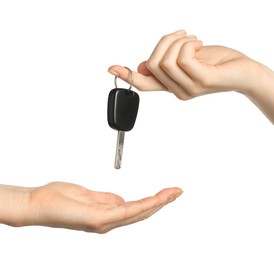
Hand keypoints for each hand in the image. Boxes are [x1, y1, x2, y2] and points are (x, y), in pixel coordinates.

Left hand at [0, 182, 181, 232]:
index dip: (154, 201)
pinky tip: (154, 200)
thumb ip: (108, 199)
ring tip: (172, 193)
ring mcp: (104, 221)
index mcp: (107, 215)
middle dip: (162, 202)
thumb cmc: (59, 199)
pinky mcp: (97, 218)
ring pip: (137, 213)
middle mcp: (108, 221)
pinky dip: (143, 205)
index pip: (136, 209)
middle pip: (141, 212)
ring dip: (157, 203)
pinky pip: (126, 212)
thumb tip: (123, 200)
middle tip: (177, 192)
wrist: (38, 204)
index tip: (167, 192)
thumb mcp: (89, 197)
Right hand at [108, 30, 273, 122]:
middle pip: (152, 64)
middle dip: (164, 42)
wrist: (242, 71)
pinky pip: (182, 58)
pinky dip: (188, 44)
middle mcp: (176, 91)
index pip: (144, 84)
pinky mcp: (201, 81)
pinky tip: (199, 45)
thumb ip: (164, 65)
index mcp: (171, 85)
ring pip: (165, 61)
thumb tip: (142, 66)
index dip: (127, 75)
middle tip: (182, 36)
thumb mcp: (184, 60)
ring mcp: (188, 89)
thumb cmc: (214, 63)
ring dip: (178, 42)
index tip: (111, 68)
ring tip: (193, 41)